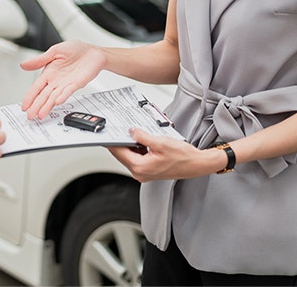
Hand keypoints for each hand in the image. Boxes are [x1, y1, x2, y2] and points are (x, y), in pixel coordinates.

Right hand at [20, 40, 105, 118]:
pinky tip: (57, 101)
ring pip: (54, 97)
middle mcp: (56, 81)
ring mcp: (65, 84)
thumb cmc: (75, 50)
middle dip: (36, 106)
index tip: (24, 106)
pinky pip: (68, 91)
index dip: (29, 97)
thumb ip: (39, 60)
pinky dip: (63, 96)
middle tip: (30, 116)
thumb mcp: (54, 51)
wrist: (93, 52)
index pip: (36, 87)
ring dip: (47, 106)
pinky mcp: (76, 84)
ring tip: (41, 115)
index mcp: (49, 73)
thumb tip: (23, 65)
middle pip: (43, 96)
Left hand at [107, 128, 221, 181]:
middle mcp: (140, 173)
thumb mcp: (160, 142)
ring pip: (129, 157)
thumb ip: (142, 136)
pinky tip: (141, 141)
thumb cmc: (183, 157)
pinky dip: (137, 150)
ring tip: (132, 134)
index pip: (119, 152)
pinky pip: (137, 159)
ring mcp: (144, 173)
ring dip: (129, 145)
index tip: (107, 134)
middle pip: (122, 155)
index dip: (112, 142)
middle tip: (117, 130)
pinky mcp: (149, 171)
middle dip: (120, 142)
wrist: (197, 164)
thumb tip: (131, 131)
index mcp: (140, 167)